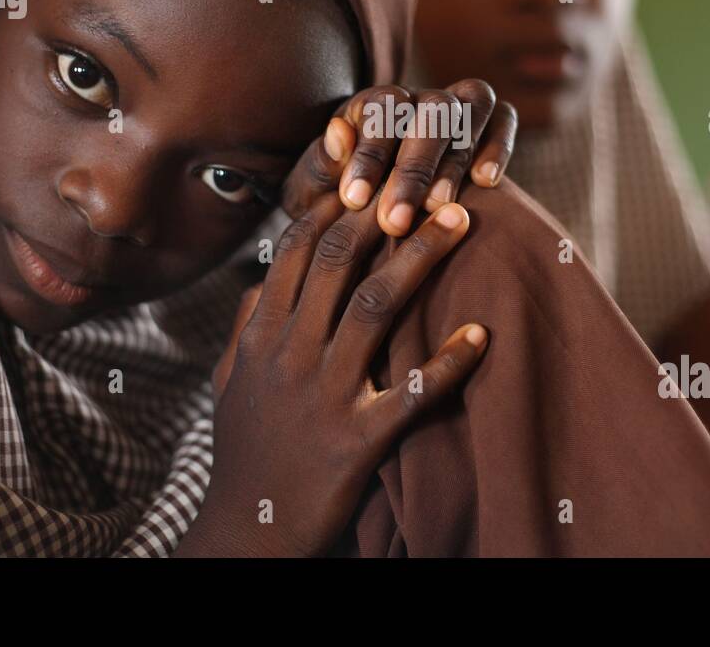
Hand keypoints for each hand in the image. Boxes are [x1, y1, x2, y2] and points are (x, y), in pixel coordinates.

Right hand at [183, 190, 488, 556]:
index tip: (375, 176)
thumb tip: (262, 282)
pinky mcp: (356, 439)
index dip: (339, 205)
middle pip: (342, 263)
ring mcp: (323, 394)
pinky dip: (447, 362)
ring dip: (422, 259)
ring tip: (461, 224)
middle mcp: (290, 354)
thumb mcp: (229, 382)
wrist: (246, 534)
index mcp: (262, 335)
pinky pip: (409, 392)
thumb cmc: (245, 452)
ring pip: (376, 308)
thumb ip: (246, 327)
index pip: (298, 251)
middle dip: (389, 214)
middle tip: (435, 183)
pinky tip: (481, 336)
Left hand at [280, 80, 516, 236]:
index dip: (368, 154)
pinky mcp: (492, 121)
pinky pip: (504, 118)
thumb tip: (339, 132)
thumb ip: (323, 163)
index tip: (354, 200)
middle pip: (430, 110)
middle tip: (394, 221)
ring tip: (438, 207)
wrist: (374, 211)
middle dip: (413, 168)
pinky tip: (485, 182)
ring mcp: (458, 105)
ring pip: (471, 105)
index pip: (379, 110)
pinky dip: (499, 143)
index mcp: (374, 103)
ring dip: (455, 157)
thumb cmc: (339, 200)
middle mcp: (420, 97)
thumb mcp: (315, 187)